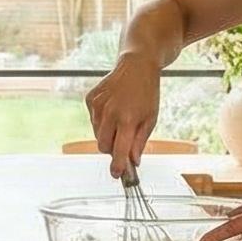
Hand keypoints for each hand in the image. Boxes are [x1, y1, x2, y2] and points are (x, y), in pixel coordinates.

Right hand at [83, 54, 162, 180]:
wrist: (136, 66)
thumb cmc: (146, 93)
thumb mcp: (150, 119)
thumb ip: (140, 142)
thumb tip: (134, 161)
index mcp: (128, 119)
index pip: (119, 150)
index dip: (118, 165)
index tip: (116, 174)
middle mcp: (110, 113)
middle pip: (103, 145)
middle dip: (111, 149)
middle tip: (122, 141)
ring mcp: (98, 105)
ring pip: (97, 133)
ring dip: (107, 133)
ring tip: (121, 118)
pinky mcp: (90, 99)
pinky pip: (93, 120)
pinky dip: (101, 120)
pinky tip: (113, 108)